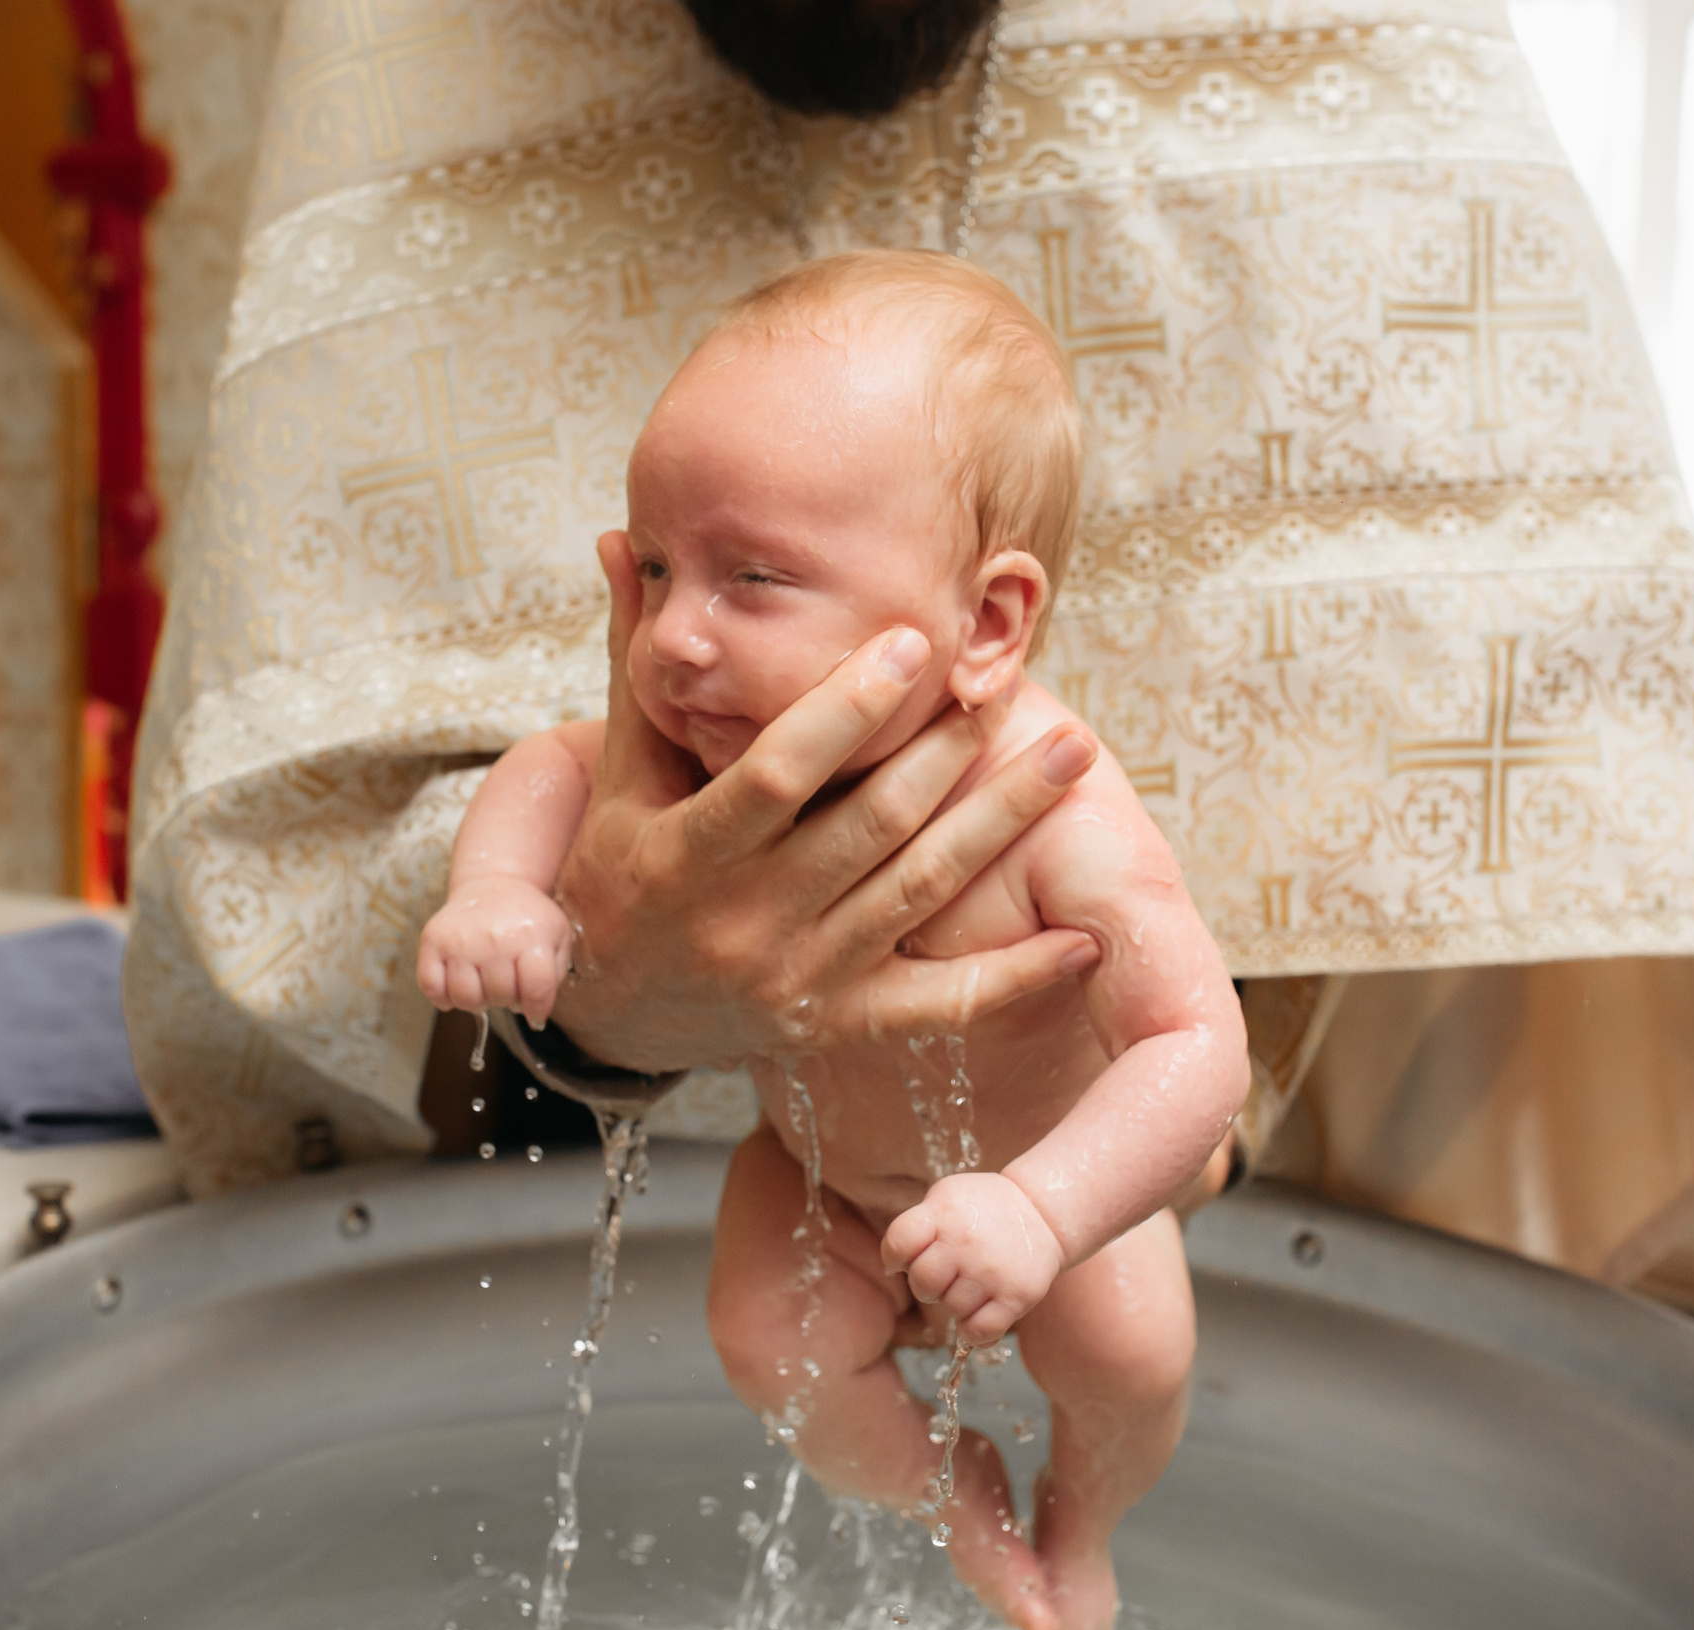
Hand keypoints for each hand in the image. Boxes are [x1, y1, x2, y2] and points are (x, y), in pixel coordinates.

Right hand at [416, 877, 572, 1026]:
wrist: (493, 884)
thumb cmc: (526, 918)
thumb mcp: (557, 937)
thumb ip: (554, 976)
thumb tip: (536, 1016)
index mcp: (531, 936)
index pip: (536, 991)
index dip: (537, 1009)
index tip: (535, 1011)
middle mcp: (494, 938)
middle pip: (500, 997)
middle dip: (507, 999)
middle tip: (507, 983)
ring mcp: (460, 940)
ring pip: (465, 998)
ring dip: (476, 1001)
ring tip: (483, 984)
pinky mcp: (433, 940)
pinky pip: (431, 988)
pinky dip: (443, 996)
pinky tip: (457, 984)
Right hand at [547, 532, 1098, 1071]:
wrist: (611, 1008)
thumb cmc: (618, 869)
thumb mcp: (618, 773)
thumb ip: (636, 665)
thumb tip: (619, 540)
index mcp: (686, 853)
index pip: (777, 773)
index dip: (847, 709)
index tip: (911, 640)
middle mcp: (746, 922)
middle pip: (870, 826)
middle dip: (949, 750)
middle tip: (1012, 682)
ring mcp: (799, 979)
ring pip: (919, 894)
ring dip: (1002, 823)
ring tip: (1068, 756)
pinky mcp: (839, 1024)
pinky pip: (939, 1003)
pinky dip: (1015, 974)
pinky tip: (1082, 938)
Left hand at [881, 1172, 1064, 1344]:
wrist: (1043, 1212)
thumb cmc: (984, 1208)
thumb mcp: (948, 1197)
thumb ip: (918, 1225)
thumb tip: (892, 1264)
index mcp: (944, 1212)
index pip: (899, 1242)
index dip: (894, 1257)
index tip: (904, 1260)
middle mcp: (966, 1242)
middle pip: (923, 1282)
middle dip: (927, 1286)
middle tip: (945, 1277)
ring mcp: (992, 1271)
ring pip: (952, 1309)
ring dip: (956, 1304)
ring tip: (971, 1287)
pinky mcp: (1017, 1296)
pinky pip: (980, 1332)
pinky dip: (973, 1333)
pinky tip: (976, 1318)